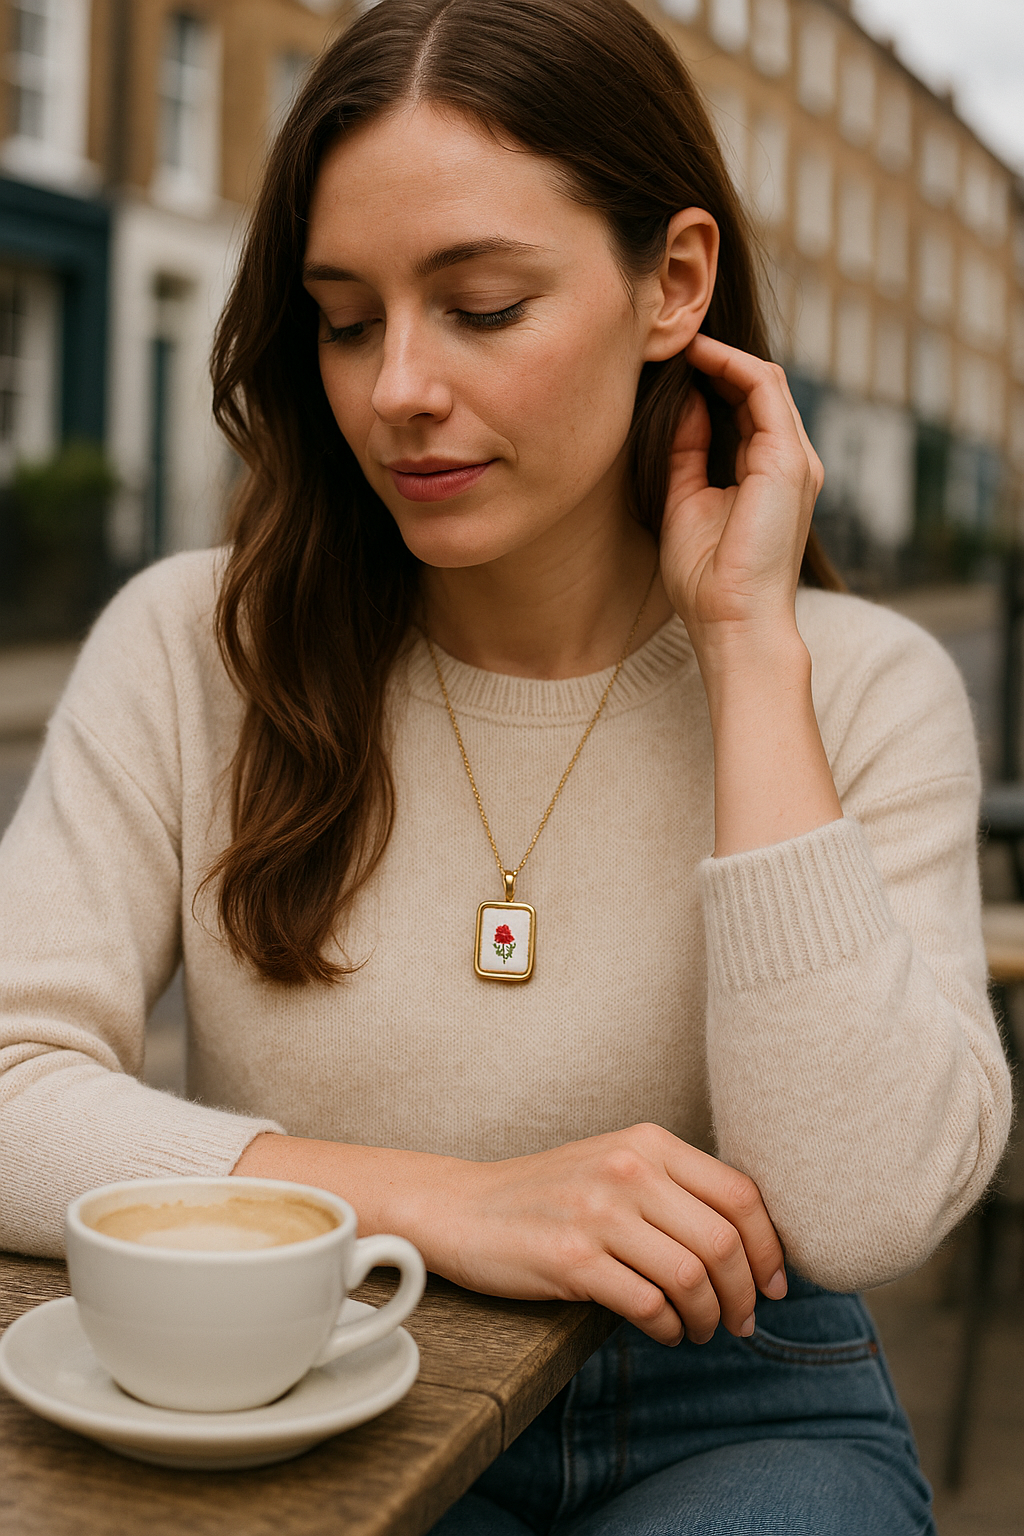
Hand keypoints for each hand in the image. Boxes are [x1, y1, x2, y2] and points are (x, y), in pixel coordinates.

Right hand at [446, 1123, 785, 1344]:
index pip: (741, 1194)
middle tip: (742, 1321)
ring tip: (700, 1330)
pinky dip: (668, 1329)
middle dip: (745, 1294)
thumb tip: (748, 1240)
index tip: (773, 1283)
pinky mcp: (572, 1260)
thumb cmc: (549, 1194)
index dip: (769, 1247)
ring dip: (708, 1319)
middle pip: (724, 1242)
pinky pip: (648, 1305)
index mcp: (648, 1142)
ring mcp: (599, 1214)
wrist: (464, 1208)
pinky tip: (664, 1331)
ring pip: (692, 1279)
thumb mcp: (616, 1164)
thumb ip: (675, 1186)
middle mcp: (628, 1170)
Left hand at [659, 333, 823, 663]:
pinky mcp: (787, 460)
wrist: (733, 622)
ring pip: (765, 382)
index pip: (747, 409)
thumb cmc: (708, 581)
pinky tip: (698, 356)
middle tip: (673, 339)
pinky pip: (763, 390)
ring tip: (681, 339)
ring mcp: (794, 460)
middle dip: (718, 360)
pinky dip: (731, 365)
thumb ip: (686, 453)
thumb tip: (683, 403)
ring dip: (723, 355)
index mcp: (769, 476)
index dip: (712, 379)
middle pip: (758, 389)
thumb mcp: (685, 502)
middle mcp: (790, 463)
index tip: (672, 363)